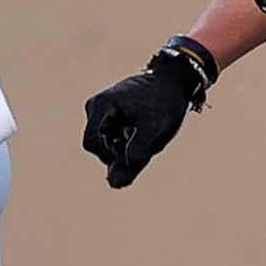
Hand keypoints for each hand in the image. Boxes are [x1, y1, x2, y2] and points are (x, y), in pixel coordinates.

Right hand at [82, 45, 209, 188]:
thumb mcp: (154, 130)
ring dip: (122, 148)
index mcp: (102, 104)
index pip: (92, 144)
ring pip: (104, 144)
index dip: (110, 155)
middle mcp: (96, 106)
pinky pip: (110, 137)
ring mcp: (101, 110)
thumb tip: (115, 184)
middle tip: (143, 143)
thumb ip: (136, 156)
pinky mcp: (109, 114)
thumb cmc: (165, 102)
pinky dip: (124, 141)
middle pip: (96, 146)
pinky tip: (138, 133)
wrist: (174, 81)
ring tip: (142, 135)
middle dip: (117, 152)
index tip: (132, 150)